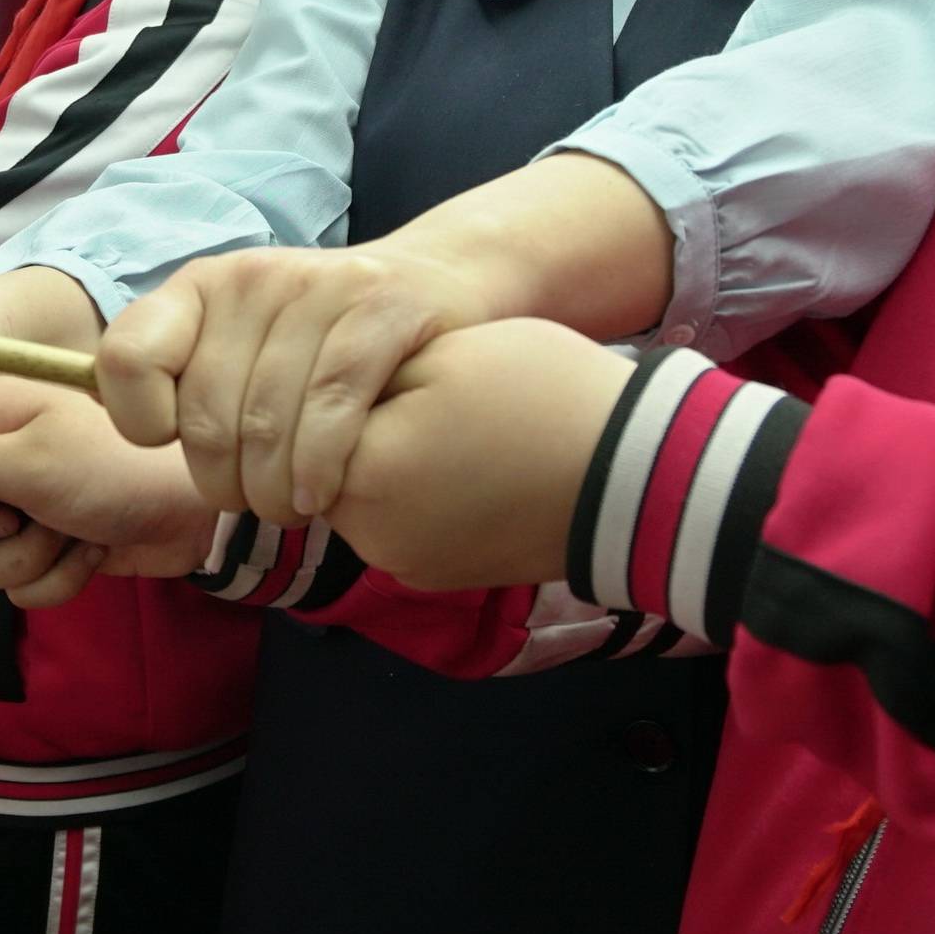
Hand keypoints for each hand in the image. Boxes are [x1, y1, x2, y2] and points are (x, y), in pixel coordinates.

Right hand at [0, 387, 225, 608]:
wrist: (196, 513)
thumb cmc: (120, 465)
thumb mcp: (34, 455)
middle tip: (15, 515)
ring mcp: (4, 506)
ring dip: (26, 559)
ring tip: (68, 527)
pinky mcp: (32, 547)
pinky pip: (11, 587)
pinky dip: (55, 577)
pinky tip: (90, 549)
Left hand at [98, 241, 503, 523]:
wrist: (434, 280)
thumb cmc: (321, 338)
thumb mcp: (242, 341)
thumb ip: (183, 378)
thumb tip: (110, 421)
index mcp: (199, 287)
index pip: (124, 359)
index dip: (140, 422)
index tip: (174, 442)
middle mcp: (249, 278)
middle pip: (204, 418)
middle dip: (223, 485)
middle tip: (251, 504)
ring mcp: (317, 289)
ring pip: (267, 425)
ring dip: (274, 493)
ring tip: (290, 508)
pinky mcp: (380, 309)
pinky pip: (332, 410)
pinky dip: (320, 469)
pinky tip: (324, 495)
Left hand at [318, 319, 635, 592]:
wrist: (636, 478)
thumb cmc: (543, 399)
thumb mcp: (443, 355)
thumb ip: (361, 374)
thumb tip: (320, 395)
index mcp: (361, 476)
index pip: (297, 419)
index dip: (334, 378)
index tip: (381, 356)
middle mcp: (370, 537)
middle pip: (322, 464)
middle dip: (353, 424)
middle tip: (421, 388)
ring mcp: (406, 566)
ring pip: (362, 496)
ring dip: (385, 461)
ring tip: (450, 423)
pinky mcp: (439, 578)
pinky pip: (401, 525)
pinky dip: (419, 495)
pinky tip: (468, 462)